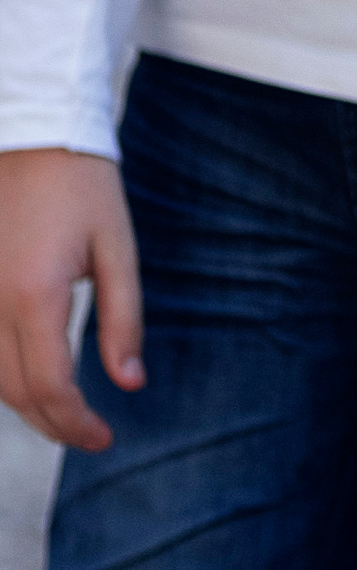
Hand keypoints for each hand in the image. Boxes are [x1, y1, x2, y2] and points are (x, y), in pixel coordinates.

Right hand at [0, 147, 142, 452]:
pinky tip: (29, 377)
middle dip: (53, 424)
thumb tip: (130, 382)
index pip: (50, 386)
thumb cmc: (82, 185)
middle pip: (14, 392)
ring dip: (24, 404)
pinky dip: (2, 375)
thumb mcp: (118, 248)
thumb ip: (124, 319)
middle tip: (89, 435)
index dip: (76, 424)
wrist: (32, 131)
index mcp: (35, 294)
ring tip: (64, 414)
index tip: (104, 438)